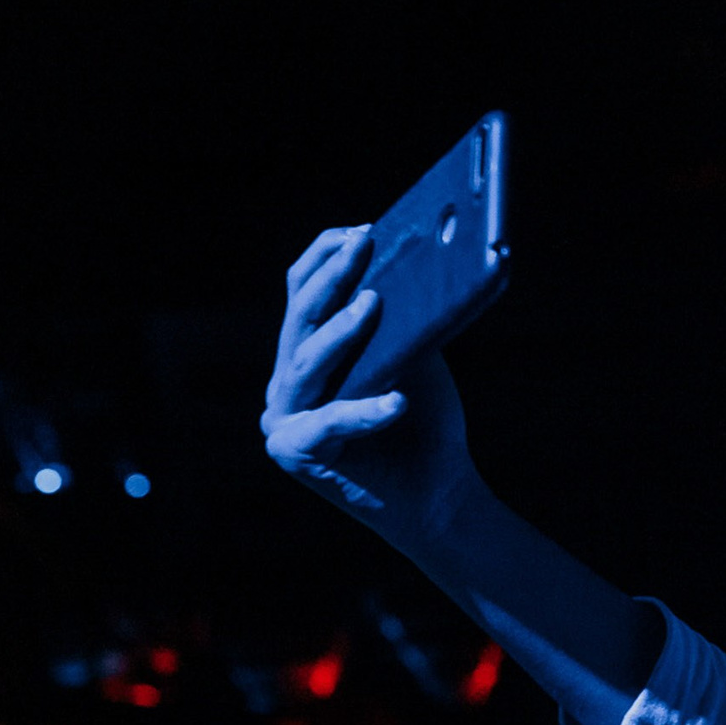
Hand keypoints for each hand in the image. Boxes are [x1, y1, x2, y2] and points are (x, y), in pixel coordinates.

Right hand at [260, 227, 482, 544]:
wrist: (442, 495)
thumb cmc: (427, 425)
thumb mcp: (413, 359)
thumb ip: (398, 320)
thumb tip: (413, 260)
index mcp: (307, 354)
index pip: (301, 292)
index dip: (326, 256)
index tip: (362, 229)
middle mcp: (287, 383)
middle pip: (300, 321)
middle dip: (332, 278)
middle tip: (363, 245)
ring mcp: (284, 419)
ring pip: (306, 364)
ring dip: (340, 332)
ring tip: (373, 303)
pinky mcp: (295, 454)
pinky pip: (328, 424)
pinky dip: (364, 412)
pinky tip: (398, 402)